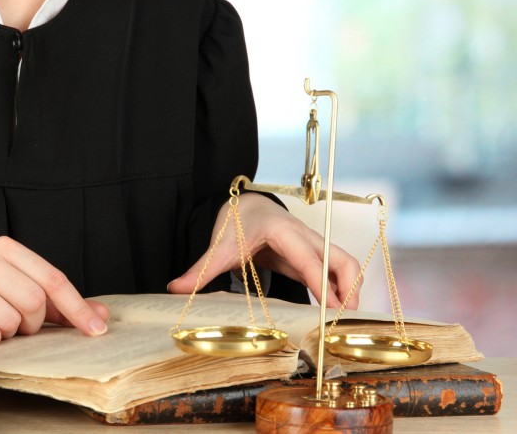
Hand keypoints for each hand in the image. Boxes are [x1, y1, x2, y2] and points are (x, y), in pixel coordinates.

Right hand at [0, 236, 109, 351]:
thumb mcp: (15, 292)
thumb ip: (56, 304)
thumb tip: (101, 317)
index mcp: (3, 247)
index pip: (51, 278)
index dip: (77, 307)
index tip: (96, 331)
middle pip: (33, 301)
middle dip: (32, 325)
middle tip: (16, 327)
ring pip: (10, 322)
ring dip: (7, 335)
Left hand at [167, 193, 360, 308]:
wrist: (244, 204)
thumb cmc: (235, 223)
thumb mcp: (218, 247)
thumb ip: (201, 269)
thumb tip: (176, 288)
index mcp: (282, 231)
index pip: (308, 258)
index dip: (321, 283)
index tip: (330, 309)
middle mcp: (304, 235)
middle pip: (342, 259)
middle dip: (349, 288)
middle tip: (344, 320)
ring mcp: (312, 245)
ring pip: (344, 265)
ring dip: (349, 291)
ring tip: (342, 321)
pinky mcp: (312, 256)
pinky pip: (334, 272)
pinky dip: (339, 291)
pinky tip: (333, 313)